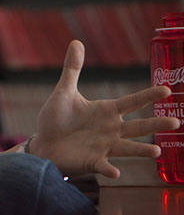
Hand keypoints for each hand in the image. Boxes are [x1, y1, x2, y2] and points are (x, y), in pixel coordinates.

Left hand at [31, 40, 180, 177]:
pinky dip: (109, 169)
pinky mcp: (92, 162)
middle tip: (176, 121)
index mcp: (107, 111)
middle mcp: (111, 130)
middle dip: (155, 124)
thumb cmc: (56, 119)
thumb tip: (76, 42)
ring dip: (141, 150)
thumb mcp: (64, 92)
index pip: (132, 102)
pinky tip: (116, 172)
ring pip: (127, 148)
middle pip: (137, 126)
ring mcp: (104, 147)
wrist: (43, 144)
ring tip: (157, 150)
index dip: (148, 96)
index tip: (167, 89)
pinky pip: (103, 166)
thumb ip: (72, 69)